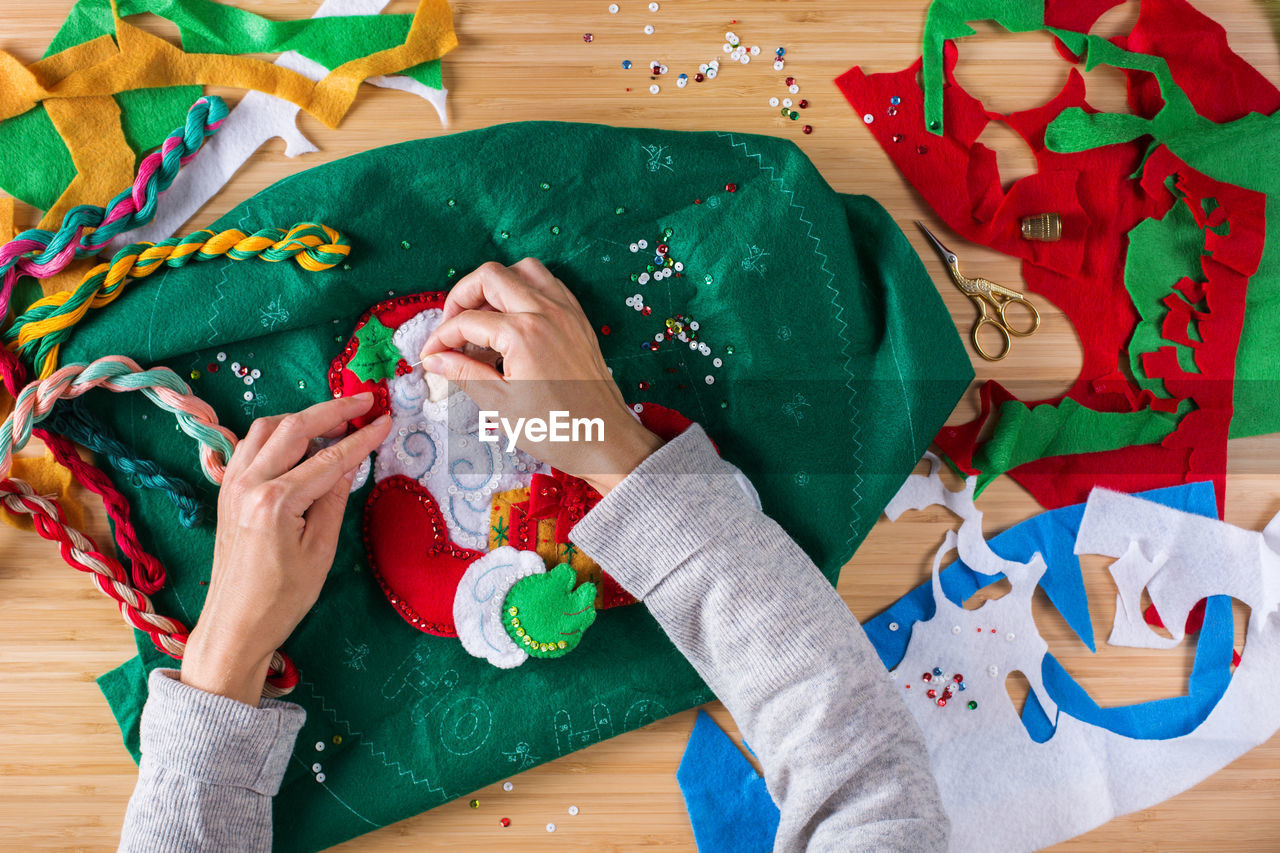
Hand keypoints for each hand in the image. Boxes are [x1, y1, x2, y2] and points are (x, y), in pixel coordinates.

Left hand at [181, 393, 390, 704]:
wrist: (235, 625)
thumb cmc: (282, 598)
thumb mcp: (320, 551)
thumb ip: (334, 499)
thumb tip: (350, 462)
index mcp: (275, 500)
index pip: (328, 458)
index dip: (361, 438)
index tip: (385, 420)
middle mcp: (248, 483)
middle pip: (293, 428)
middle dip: (331, 410)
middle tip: (364, 401)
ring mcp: (232, 485)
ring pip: (266, 429)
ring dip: (301, 417)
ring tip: (334, 419)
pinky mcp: (226, 492)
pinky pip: (250, 446)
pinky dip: (276, 434)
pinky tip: (298, 441)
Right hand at [419, 258, 662, 494]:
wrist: (606, 440)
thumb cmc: (555, 429)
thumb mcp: (501, 405)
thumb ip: (464, 373)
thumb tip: (434, 358)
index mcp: (523, 333)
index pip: (466, 321)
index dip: (440, 338)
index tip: (430, 356)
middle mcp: (546, 312)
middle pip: (490, 277)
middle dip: (461, 297)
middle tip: (451, 328)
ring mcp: (567, 312)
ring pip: (523, 270)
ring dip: (495, 285)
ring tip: (482, 318)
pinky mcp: (579, 320)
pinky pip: (549, 285)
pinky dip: (525, 291)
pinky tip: (513, 320)